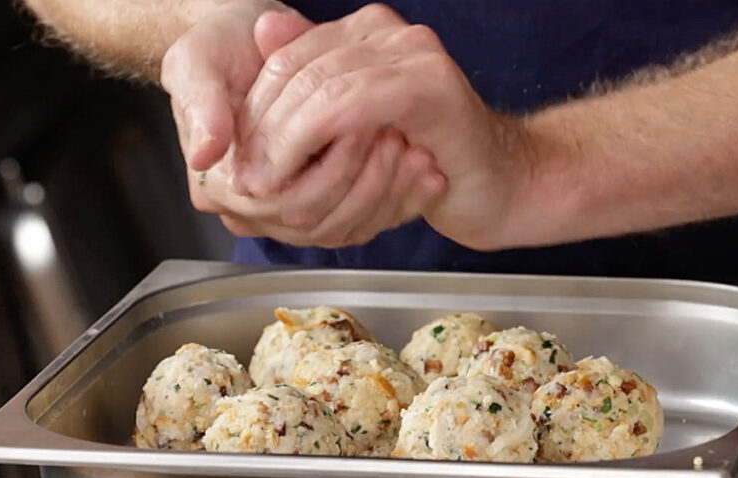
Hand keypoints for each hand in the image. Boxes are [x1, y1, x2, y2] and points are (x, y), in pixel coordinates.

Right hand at [170, 9, 447, 247]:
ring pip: (346, 227)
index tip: (363, 132)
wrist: (246, 37)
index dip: (329, 171)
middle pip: (319, 220)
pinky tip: (426, 175)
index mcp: (222, 182)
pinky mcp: (322, 205)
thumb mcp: (198, 62)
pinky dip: (399, 200)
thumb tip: (206, 153)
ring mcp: (289, 212)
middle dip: (365, 181)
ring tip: (414, 151)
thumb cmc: (223, 45)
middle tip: (397, 138)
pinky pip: (364, 222)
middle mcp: (255, 208)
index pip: (283, 200)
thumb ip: (201, 108)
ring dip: (387, 192)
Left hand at [237, 4, 539, 249]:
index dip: (254, 107)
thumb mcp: (357, 130)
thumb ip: (316, 88)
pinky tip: (296, 170)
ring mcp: (412, 53)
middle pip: (296, 68)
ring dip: (280, 139)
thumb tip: (264, 35)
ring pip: (318, 87)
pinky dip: (313, 139)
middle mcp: (389, 31)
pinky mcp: (428, 86)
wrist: (500, 185)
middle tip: (241, 172)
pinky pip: (349, 105)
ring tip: (262, 180)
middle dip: (261, 125)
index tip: (238, 153)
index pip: (286, 56)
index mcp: (368, 32)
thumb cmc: (430, 161)